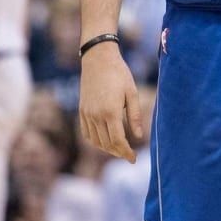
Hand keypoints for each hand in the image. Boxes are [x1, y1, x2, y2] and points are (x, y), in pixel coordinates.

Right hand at [78, 44, 141, 162]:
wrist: (98, 60)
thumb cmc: (120, 74)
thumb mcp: (132, 93)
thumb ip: (135, 116)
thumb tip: (138, 137)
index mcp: (111, 112)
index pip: (118, 141)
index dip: (126, 152)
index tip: (133, 159)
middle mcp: (96, 116)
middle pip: (106, 144)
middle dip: (118, 153)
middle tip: (129, 156)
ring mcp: (87, 114)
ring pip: (95, 141)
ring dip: (107, 149)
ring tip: (119, 149)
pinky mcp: (82, 111)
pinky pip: (86, 133)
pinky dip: (95, 141)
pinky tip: (104, 141)